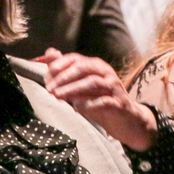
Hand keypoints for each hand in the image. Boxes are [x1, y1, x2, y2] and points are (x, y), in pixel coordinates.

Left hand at [37, 48, 155, 150]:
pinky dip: (89, 104)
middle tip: (49, 88)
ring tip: (58, 96)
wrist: (127, 121)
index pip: (75, 58)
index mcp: (96, 66)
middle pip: (83, 67)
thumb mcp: (82, 86)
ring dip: (73, 89)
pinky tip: (77, 108)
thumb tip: (49, 52)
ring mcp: (113, 87)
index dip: (59, 66)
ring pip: (92, 82)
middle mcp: (105, 73)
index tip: (46, 77)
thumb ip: (65, 70)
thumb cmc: (101, 101)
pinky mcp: (119, 103)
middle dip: (64, 77)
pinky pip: (103, 101)